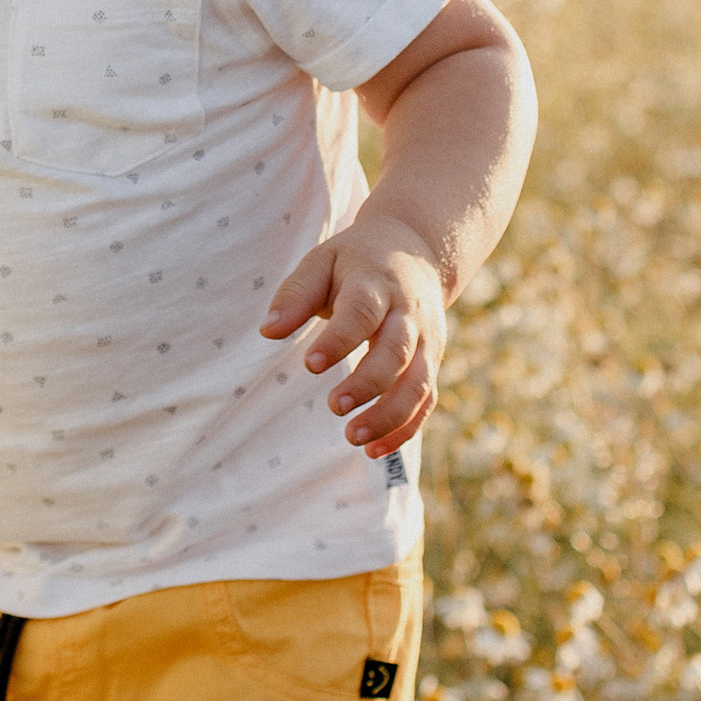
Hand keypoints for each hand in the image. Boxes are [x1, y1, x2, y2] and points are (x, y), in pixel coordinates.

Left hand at [260, 213, 445, 456]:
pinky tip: (373, 450)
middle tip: (333, 406)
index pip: (362, 313)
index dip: (339, 340)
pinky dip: (405, 429)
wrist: (416, 250)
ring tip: (352, 438)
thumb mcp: (322, 261)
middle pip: (398, 352)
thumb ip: (296, 294)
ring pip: (418, 383)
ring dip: (389, 415)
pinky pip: (427, 401)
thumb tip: (268, 331)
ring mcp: (427, 341)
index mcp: (377, 284)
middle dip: (368, 383)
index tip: (311, 365)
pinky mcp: (432, 362)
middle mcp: (408, 314)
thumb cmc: (355, 261)